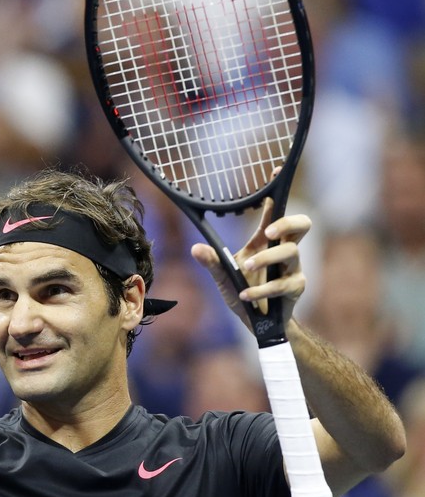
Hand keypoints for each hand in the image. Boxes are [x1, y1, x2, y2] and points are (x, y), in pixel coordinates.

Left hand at [191, 198, 309, 329]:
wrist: (258, 324)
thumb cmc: (243, 293)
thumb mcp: (223, 275)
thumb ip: (212, 261)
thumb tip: (195, 248)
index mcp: (265, 242)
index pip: (275, 212)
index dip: (276, 192)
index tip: (274, 172)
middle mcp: (283, 251)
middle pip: (302, 225)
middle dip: (288, 223)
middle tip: (267, 231)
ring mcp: (293, 269)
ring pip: (291, 254)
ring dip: (266, 259)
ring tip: (245, 267)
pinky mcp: (295, 288)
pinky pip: (282, 285)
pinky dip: (260, 290)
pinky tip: (244, 295)